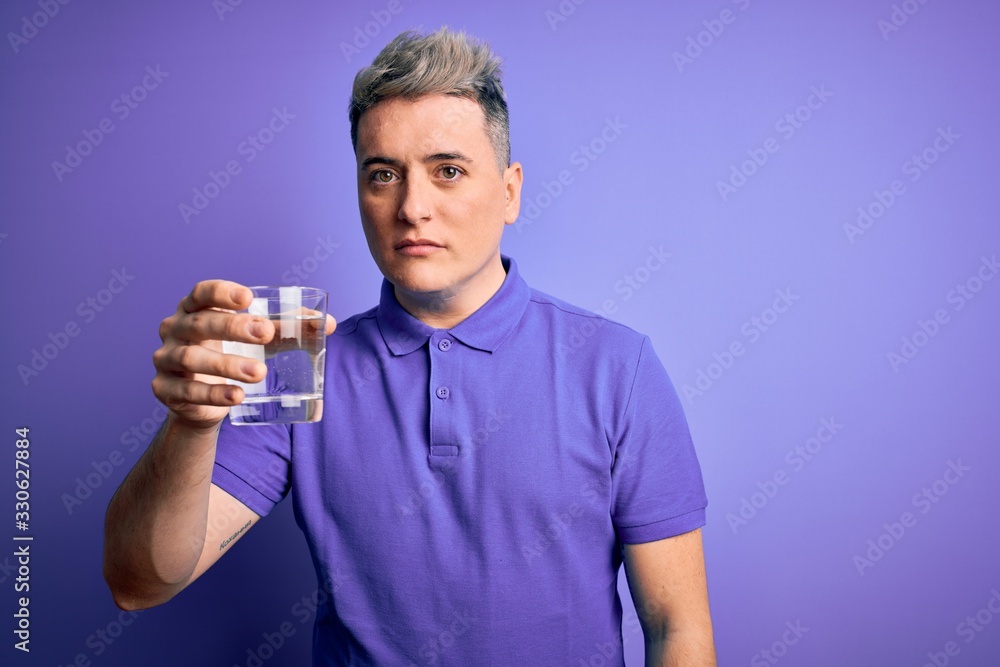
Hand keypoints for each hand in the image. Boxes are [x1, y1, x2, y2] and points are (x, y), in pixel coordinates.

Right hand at [151, 280, 335, 430]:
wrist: (202, 400)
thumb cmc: (232, 353)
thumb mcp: (258, 338)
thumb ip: (289, 328)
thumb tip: (329, 324)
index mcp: (195, 308)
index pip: (202, 292)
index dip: (222, 292)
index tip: (249, 298)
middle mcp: (175, 329)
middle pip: (200, 323)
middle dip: (233, 327)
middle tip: (265, 334)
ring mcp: (166, 358)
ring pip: (192, 358)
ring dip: (227, 365)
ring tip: (259, 373)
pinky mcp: (165, 389)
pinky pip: (187, 390)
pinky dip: (213, 394)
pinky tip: (237, 396)